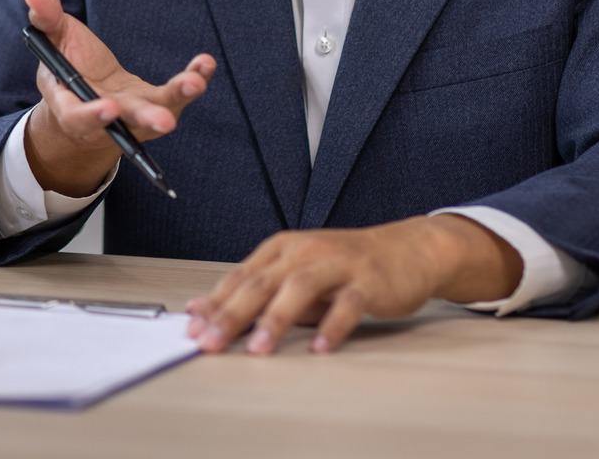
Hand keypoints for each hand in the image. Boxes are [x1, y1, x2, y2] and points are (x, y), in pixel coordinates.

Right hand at [20, 0, 214, 196]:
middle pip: (125, 124)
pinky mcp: (156, 104)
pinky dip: (194, 79)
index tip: (109, 107)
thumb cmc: (67, 67)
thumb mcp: (52, 41)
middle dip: (145, 120)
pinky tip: (205, 64)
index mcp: (70, 107)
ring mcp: (134, 115)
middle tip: (165, 122)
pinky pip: (176, 95)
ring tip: (195, 83)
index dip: (92, 115)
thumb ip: (45, 19)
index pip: (78, 117)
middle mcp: (106, 118)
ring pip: (157, 112)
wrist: (88, 96)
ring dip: (177, 99)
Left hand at [184, 215, 522, 355]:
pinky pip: (348, 303)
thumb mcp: (298, 275)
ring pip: (299, 288)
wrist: (406, 249)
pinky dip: (332, 325)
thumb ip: (261, 293)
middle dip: (231, 314)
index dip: (214, 303)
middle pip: (261, 282)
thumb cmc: (346, 265)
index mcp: (282, 249)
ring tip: (259, 349)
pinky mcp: (368, 280)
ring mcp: (337, 263)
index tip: (191, 328)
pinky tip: (320, 347)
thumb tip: (210, 312)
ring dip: (276, 320)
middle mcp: (305, 251)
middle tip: (211, 341)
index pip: (240, 277)